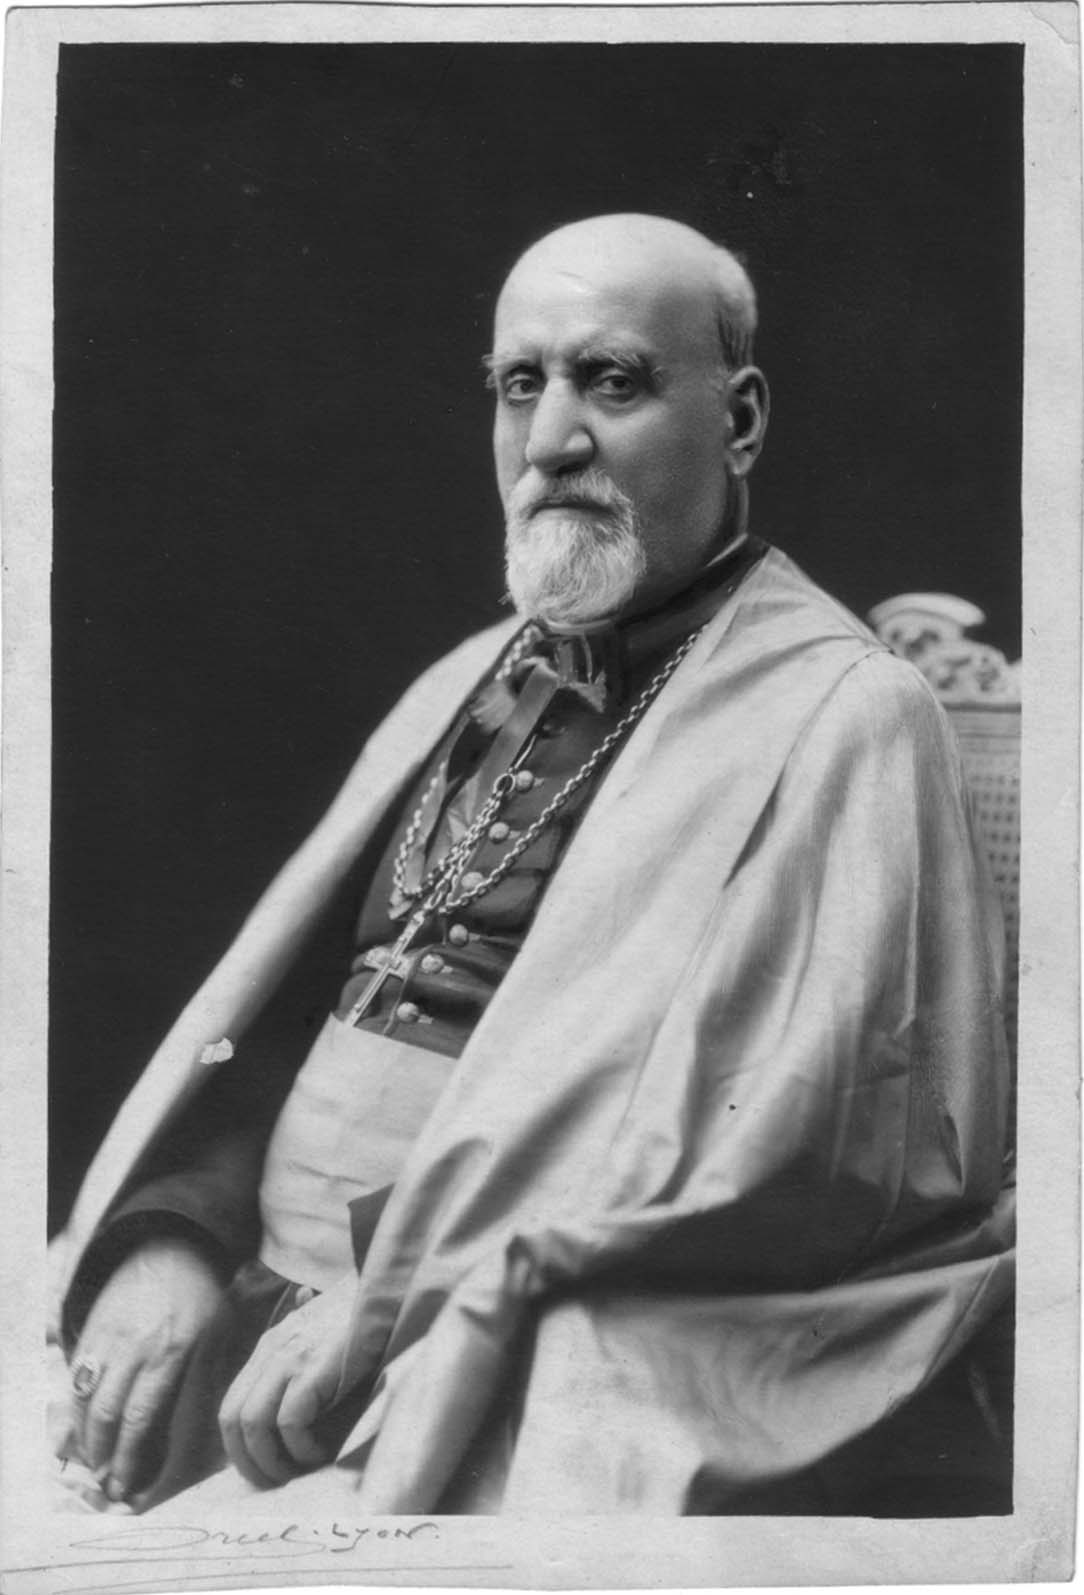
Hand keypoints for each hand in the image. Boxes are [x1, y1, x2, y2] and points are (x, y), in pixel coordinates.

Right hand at [65, 1236, 224, 1501]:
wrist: (169, 1248)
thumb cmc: (201, 1297)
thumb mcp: (218, 1332)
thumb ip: (207, 1378)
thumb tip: (205, 1430)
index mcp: (171, 1351)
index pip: (142, 1416)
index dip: (131, 1457)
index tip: (129, 1487)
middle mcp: (134, 1348)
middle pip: (108, 1415)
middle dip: (105, 1458)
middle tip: (109, 1487)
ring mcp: (108, 1339)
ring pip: (85, 1401)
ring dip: (87, 1441)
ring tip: (96, 1467)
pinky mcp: (91, 1332)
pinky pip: (75, 1379)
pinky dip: (75, 1411)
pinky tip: (84, 1432)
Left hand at [218, 1271, 357, 1487]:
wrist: (387, 1288)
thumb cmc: (360, 1317)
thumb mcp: (318, 1330)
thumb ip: (298, 1352)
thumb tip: (289, 1369)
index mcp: (269, 1346)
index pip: (231, 1407)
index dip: (240, 1448)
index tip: (262, 1471)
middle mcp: (272, 1350)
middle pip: (233, 1420)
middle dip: (249, 1462)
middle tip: (276, 1482)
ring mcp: (290, 1357)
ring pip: (254, 1424)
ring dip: (273, 1460)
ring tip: (299, 1470)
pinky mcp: (314, 1366)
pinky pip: (290, 1421)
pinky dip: (301, 1446)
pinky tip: (322, 1450)